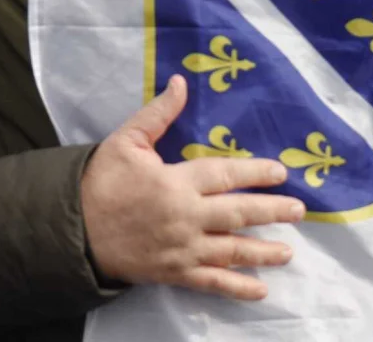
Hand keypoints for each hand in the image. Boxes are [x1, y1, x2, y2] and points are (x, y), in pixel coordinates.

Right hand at [80, 75, 304, 300]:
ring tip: (289, 251)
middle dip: (271, 212)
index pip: (225, 175)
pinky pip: (211, 282)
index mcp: (176, 181)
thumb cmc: (101, 181)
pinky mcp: (174, 273)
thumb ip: (159, 113)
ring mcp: (182, 248)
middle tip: (299, 211)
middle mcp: (186, 216)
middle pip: (237, 214)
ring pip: (231, 251)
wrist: (73, 229)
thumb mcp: (127, 140)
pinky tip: (261, 289)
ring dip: (263, 251)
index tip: (281, 173)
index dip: (255, 173)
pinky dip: (237, 288)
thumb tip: (182, 82)